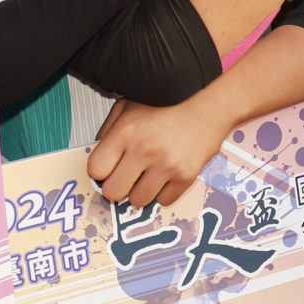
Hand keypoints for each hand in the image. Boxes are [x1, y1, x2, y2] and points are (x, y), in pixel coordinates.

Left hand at [86, 95, 228, 210]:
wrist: (208, 103)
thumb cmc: (168, 102)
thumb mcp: (129, 105)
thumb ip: (108, 130)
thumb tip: (98, 156)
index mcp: (126, 131)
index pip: (96, 170)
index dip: (99, 171)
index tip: (106, 168)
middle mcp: (144, 150)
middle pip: (113, 192)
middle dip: (116, 186)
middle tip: (125, 176)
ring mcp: (166, 166)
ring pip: (137, 201)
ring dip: (139, 191)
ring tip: (147, 174)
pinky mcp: (186, 177)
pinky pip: (164, 201)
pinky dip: (163, 192)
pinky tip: (165, 175)